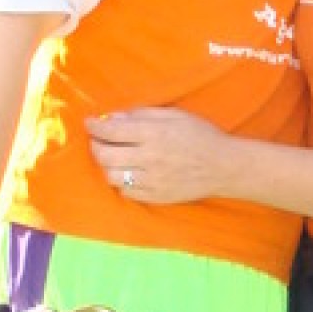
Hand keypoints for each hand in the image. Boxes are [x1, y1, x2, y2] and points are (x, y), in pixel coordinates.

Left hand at [85, 108, 238, 204]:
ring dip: (107, 166)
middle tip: (97, 141)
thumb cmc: (200, 135)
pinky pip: (127, 192)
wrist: (224, 167)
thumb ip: (143, 114)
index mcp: (154, 134)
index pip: (111, 132)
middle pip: (105, 156)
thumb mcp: (174, 115)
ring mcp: (152, 181)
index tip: (89, 123)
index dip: (94, 127)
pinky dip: (122, 182)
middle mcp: (149, 158)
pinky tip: (128, 173)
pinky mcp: (156, 197)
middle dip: (95, 147)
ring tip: (112, 158)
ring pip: (112, 177)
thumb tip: (115, 117)